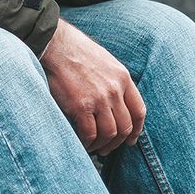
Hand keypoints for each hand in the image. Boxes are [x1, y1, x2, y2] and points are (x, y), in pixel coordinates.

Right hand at [39, 19, 146, 154]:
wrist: (56, 45)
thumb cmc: (77, 52)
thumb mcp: (106, 62)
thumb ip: (115, 82)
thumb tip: (116, 106)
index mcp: (122, 77)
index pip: (138, 111)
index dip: (136, 130)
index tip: (130, 139)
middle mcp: (114, 89)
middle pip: (125, 126)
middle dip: (118, 142)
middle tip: (108, 147)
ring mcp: (98, 99)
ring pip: (109, 134)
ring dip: (102, 145)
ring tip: (94, 146)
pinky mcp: (80, 106)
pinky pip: (90, 134)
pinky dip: (87, 143)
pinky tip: (83, 142)